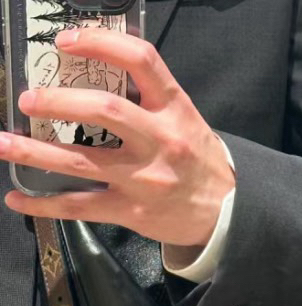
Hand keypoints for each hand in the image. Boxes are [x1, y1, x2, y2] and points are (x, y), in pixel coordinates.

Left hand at [1, 30, 234, 250]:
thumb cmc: (200, 162)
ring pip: (81, 162)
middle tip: (28, 100)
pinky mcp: (131, 212)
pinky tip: (18, 197)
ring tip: (3, 142)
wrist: (228, 217)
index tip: (65, 41)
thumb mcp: (185, 119)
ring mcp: (143, 180)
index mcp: (174, 109)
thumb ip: (147, 97)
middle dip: (59, 102)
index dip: (98, 44)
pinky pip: (80, 207)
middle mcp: (159, 141)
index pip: (139, 60)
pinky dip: (44, 204)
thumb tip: (95, 72)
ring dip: (35, 152)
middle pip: (104, 111)